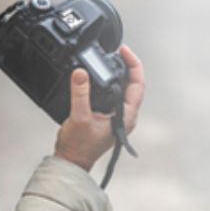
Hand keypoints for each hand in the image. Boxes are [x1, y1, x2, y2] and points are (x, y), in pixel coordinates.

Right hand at [54, 44, 144, 171]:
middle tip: (117, 50)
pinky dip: (109, 81)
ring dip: (119, 73)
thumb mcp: (79, 116)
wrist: (72, 160)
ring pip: (124, 89)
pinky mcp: (107, 116)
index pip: (137, 85)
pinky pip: (113, 94)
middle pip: (133, 85)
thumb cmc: (79, 145)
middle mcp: (125, 116)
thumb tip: (81, 72)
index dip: (133, 65)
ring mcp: (117, 117)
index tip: (123, 51)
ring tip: (111, 59)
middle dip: (127, 65)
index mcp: (126, 116)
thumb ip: (80, 93)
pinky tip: (100, 77)